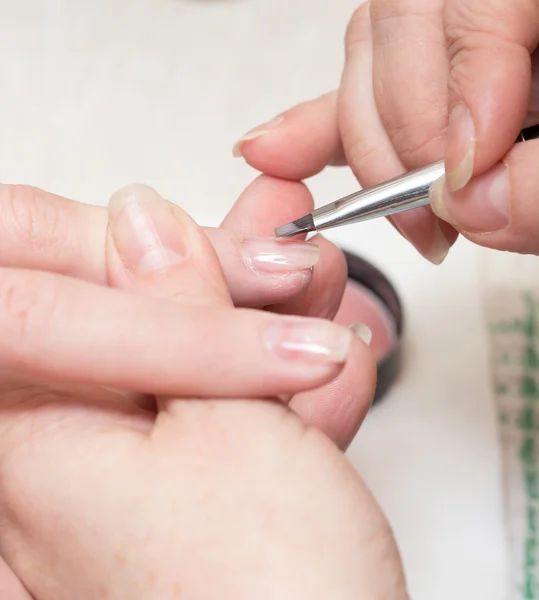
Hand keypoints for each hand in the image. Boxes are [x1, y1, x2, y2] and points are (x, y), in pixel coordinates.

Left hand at [0, 184, 405, 598]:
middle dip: (216, 278)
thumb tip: (138, 220)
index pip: (47, 295)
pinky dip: (278, 387)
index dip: (135, 254)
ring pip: (187, 364)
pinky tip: (333, 366)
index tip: (207, 235)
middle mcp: (62, 462)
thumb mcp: (227, 433)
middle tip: (281, 252)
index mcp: (34, 444)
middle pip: (128, 323)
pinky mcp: (183, 494)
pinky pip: (220, 414)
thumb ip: (175, 314)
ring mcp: (126, 479)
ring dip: (264, 324)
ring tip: (322, 291)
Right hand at [233, 0, 538, 259]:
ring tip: (401, 212)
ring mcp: (448, 17)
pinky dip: (317, 129)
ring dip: (368, 146)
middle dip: (405, 134)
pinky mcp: (424, 63)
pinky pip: (358, 82)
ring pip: (367, 53)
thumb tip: (473, 206)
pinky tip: (278, 152)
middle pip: (399, 24)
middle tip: (434, 210)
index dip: (457, 100)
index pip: (475, 8)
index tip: (462, 183)